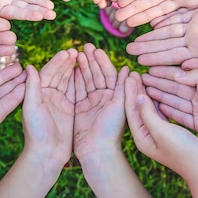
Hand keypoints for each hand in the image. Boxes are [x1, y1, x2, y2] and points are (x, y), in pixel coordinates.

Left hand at [21, 49, 77, 165]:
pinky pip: (76, 91)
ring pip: (68, 81)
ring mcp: (59, 102)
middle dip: (68, 62)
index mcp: (38, 93)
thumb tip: (29, 66)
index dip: (58, 62)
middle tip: (78, 51)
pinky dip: (80, 81)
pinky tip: (87, 72)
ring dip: (75, 69)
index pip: (48, 73)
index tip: (68, 52)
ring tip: (83, 57)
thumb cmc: (36, 132)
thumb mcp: (32, 108)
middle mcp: (48, 96)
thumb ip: (31, 87)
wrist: (47, 154)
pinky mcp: (69, 110)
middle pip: (59, 74)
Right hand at [74, 43, 128, 159]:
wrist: (96, 150)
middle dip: (90, 60)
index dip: (102, 61)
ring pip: (85, 80)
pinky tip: (69, 68)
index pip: (108, 74)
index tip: (95, 49)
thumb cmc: (111, 130)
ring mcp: (91, 103)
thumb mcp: (120, 106)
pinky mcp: (79, 108)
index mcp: (115, 96)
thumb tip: (128, 69)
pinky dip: (73, 79)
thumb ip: (123, 88)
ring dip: (81, 67)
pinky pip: (76, 90)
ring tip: (76, 54)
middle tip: (84, 46)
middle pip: (96, 74)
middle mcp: (103, 98)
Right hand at [114, 0, 197, 26]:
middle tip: (117, 17)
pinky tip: (151, 29)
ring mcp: (182, 0)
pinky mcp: (194, 8)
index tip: (119, 1)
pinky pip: (177, 17)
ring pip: (159, 11)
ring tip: (128, 24)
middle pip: (149, 1)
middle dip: (133, 9)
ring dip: (144, 17)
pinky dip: (164, 23)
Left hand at [124, 72, 197, 179]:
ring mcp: (158, 134)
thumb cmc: (183, 152)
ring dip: (146, 93)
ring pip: (149, 109)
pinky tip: (157, 90)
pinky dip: (157, 101)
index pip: (132, 110)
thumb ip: (148, 114)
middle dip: (136, 90)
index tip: (129, 75)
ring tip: (143, 78)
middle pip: (138, 108)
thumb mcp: (162, 131)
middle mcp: (147, 135)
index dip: (130, 91)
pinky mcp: (169, 132)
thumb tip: (138, 96)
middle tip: (133, 72)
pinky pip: (160, 112)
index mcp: (141, 137)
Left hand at [126, 3, 197, 69]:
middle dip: (146, 47)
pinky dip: (165, 18)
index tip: (138, 61)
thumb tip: (184, 68)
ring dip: (151, 34)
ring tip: (134, 36)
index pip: (171, 57)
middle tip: (127, 49)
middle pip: (165, 45)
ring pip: (167, 31)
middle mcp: (193, 43)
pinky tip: (151, 21)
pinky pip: (178, 16)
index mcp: (197, 54)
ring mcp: (196, 29)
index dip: (154, 59)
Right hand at [140, 66, 197, 148]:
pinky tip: (153, 109)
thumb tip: (176, 74)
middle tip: (139, 80)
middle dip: (156, 84)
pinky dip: (166, 113)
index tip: (147, 68)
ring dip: (158, 97)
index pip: (180, 75)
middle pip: (174, 88)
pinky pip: (178, 117)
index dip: (164, 72)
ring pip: (173, 102)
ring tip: (141, 93)